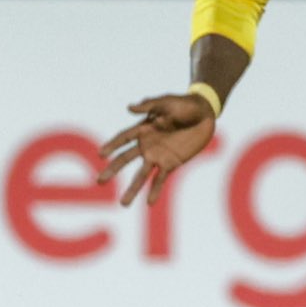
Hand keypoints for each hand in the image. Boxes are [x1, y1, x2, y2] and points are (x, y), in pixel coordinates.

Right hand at [97, 93, 218, 206]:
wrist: (205, 114)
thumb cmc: (184, 104)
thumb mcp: (167, 102)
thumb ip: (149, 106)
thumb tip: (129, 108)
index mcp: (144, 129)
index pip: (124, 138)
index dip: (112, 145)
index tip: (101, 154)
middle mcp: (147, 145)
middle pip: (126, 159)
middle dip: (113, 170)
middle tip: (100, 181)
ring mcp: (158, 155)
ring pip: (142, 175)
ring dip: (133, 189)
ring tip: (124, 204)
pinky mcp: (172, 163)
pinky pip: (161, 179)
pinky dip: (155, 190)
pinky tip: (149, 203)